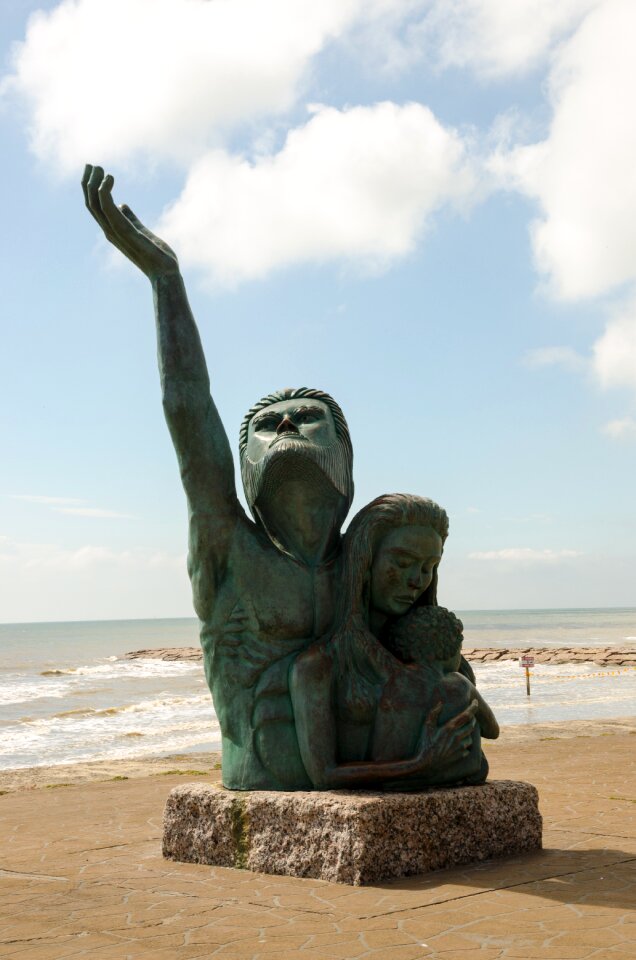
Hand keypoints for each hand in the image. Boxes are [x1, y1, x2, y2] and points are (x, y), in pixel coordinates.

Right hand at [81, 164, 178, 280]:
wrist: (166, 273)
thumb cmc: (157, 255)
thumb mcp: (141, 231)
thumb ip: (130, 218)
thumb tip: (122, 205)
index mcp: (113, 231)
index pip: (95, 207)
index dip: (90, 188)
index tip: (93, 171)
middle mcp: (110, 231)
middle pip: (90, 204)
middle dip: (88, 183)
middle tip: (92, 164)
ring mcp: (116, 232)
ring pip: (95, 204)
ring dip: (94, 183)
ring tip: (100, 168)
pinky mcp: (125, 231)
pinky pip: (107, 208)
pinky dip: (105, 192)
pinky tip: (109, 178)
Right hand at [415, 698, 477, 770]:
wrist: (427, 765)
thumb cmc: (425, 744)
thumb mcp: (427, 727)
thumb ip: (433, 713)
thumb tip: (440, 703)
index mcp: (450, 728)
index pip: (466, 715)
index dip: (473, 707)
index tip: (475, 702)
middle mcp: (458, 736)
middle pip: (471, 724)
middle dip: (472, 718)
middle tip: (469, 715)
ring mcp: (460, 747)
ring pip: (470, 736)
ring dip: (468, 732)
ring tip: (463, 730)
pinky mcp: (461, 755)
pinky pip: (468, 747)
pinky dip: (466, 744)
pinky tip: (460, 744)